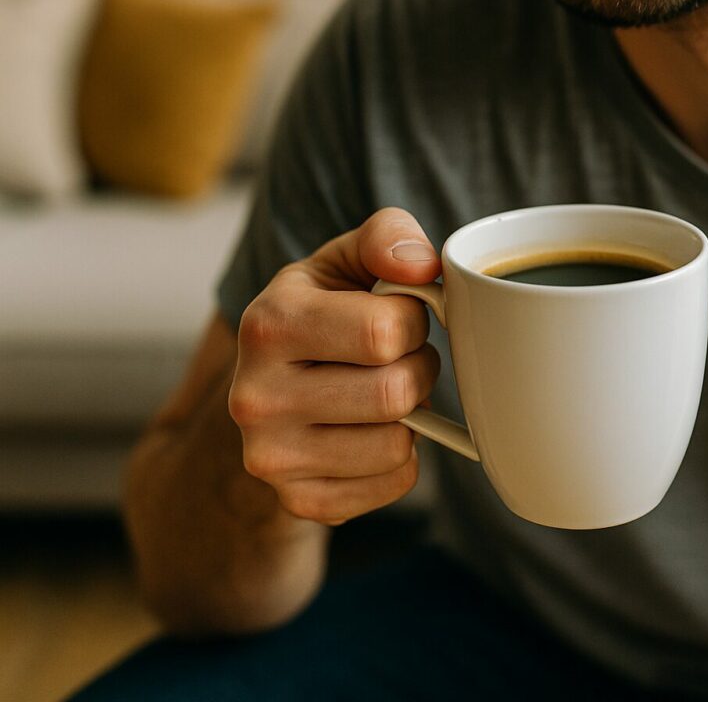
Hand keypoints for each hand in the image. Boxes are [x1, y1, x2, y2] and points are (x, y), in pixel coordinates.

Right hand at [229, 208, 442, 525]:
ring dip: (412, 417)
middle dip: (417, 370)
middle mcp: (255, 395)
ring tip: (384, 393)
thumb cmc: (325, 314)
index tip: (398, 317)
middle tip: (400, 359)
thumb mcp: (346, 261)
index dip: (413, 321)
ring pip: (397, 444)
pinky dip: (401, 458)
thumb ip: (388, 238)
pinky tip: (372, 432)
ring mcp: (271, 456)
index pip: (386, 330)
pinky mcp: (299, 499)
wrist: (272, 390)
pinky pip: (394, 483)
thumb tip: (421, 265)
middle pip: (394, 393)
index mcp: (269, 323)